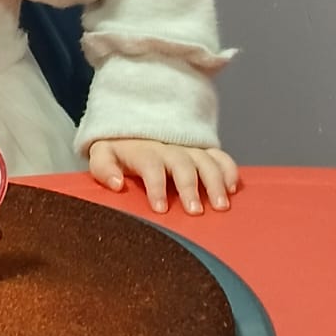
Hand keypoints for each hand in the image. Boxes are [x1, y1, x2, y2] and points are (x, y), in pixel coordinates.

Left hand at [88, 138, 238, 215]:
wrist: (136, 124)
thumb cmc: (120, 150)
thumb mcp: (103, 154)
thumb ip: (103, 168)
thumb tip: (116, 184)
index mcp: (143, 150)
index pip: (151, 166)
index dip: (156, 186)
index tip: (161, 209)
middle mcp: (169, 147)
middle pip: (183, 164)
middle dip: (189, 187)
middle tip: (195, 211)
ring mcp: (189, 148)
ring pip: (206, 161)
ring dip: (215, 182)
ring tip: (220, 206)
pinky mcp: (203, 150)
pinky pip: (220, 157)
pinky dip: (229, 170)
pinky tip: (233, 188)